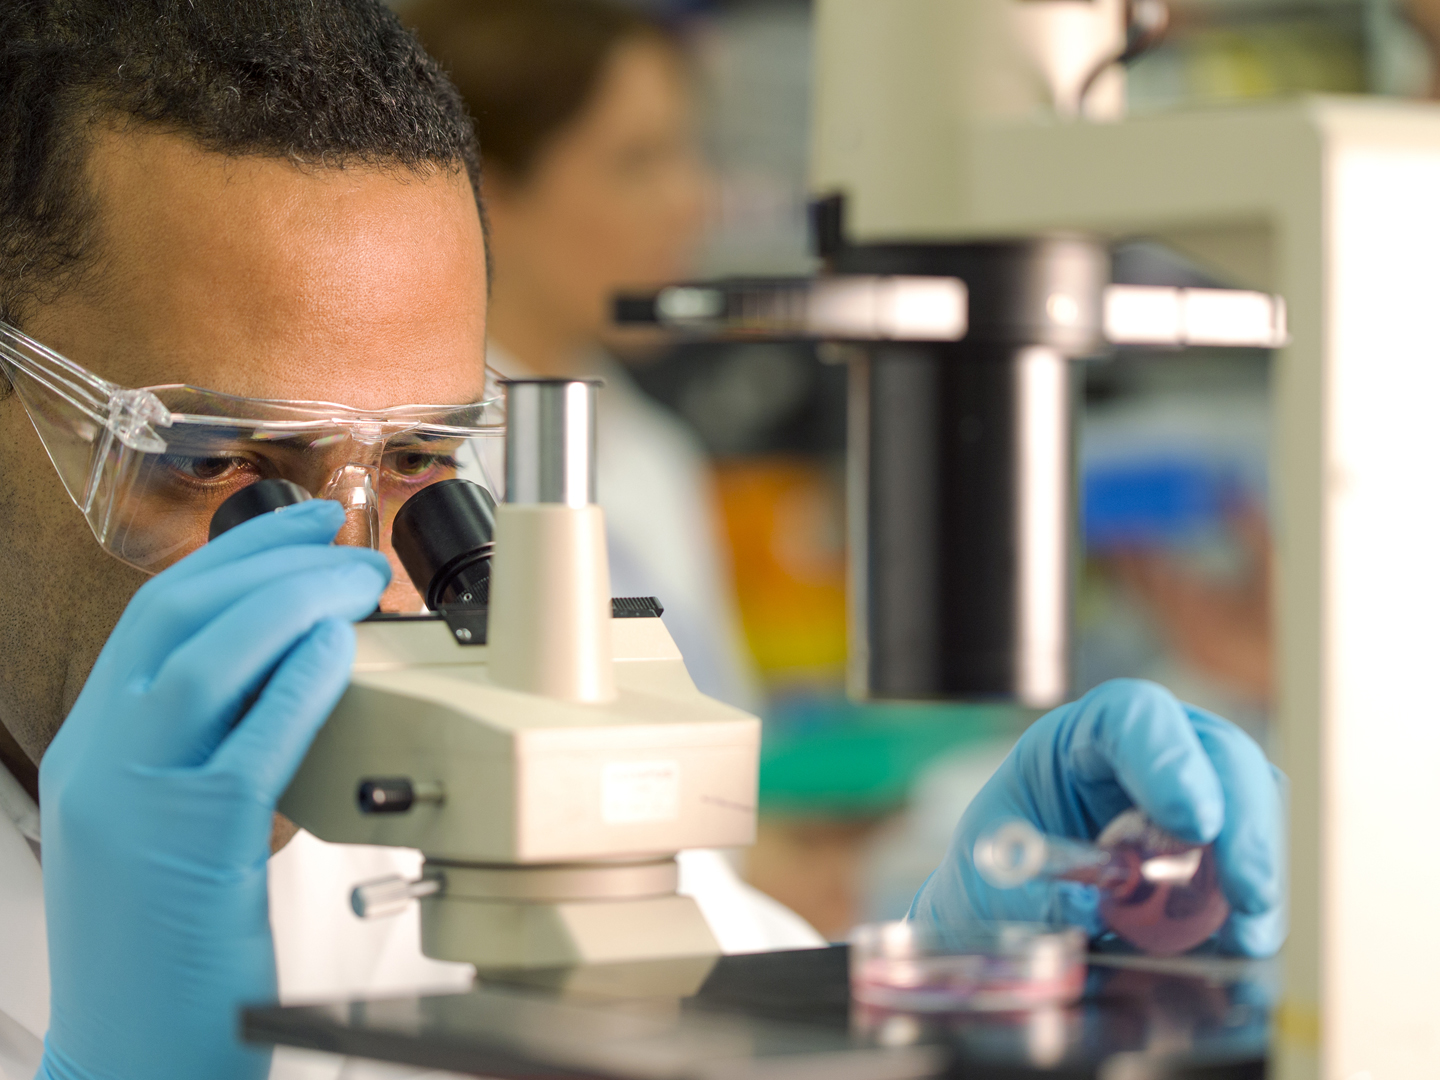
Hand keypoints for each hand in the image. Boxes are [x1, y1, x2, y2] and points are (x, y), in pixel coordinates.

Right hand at [38, 499, 389, 1079]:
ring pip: (209, 655)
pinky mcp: (191, 844)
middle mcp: (100, 760)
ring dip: (297, 601)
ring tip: (360, 583)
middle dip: (273, 558)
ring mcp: (135, 798)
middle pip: (178, 614)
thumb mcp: (166, 827)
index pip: (157, 615)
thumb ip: (209, 748)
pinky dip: (304, 678)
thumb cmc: (165, 954)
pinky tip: (343, 649)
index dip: (237, 555)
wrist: (131, 1063)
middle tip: (345, 537)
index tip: (302, 525)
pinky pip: (254, 734)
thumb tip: (298, 673)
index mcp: (93, 749)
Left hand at [908, 679, 1284, 956]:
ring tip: (1246, 931)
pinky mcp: (1215, 842)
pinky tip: (1243, 937)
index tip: (1193, 823)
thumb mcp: (997, 879)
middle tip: (1248, 891)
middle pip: (1216, 752)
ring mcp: (1189, 791)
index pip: (1129, 717)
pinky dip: (1258, 897)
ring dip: (1258, 865)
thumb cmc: (996, 878)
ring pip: (1252, 801)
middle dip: (1242, 820)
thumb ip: (1042, 892)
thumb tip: (1093, 910)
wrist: (1005, 911)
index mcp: (1076, 741)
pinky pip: (1257, 854)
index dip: (1167, 759)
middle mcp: (1143, 754)